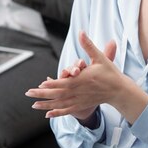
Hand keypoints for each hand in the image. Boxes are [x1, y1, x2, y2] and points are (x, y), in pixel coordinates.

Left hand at [25, 31, 147, 123]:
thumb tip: (82, 32)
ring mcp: (79, 100)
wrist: (119, 90)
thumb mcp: (100, 57)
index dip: (52, 84)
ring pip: (60, 104)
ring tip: (33, 105)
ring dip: (46, 105)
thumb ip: (88, 46)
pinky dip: (57, 113)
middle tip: (28, 93)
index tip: (40, 85)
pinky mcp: (81, 105)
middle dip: (42, 94)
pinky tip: (47, 115)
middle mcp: (78, 92)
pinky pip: (67, 110)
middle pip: (57, 94)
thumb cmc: (109, 73)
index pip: (64, 82)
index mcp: (82, 80)